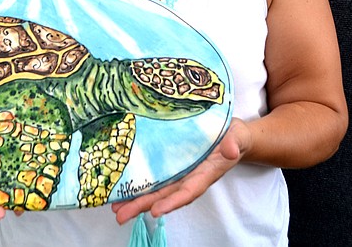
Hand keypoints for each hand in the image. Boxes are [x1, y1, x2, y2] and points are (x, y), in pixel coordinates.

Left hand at [110, 118, 250, 223]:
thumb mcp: (236, 136)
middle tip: (121, 215)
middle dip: (143, 206)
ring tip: (115, 208)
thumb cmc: (233, 137)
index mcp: (205, 174)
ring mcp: (179, 174)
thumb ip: (234, 143)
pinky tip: (120, 191)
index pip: (188, 191)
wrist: (229, 135)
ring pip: (156, 190)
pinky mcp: (170, 166)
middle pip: (165, 196)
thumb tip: (232, 150)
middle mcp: (189, 178)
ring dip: (135, 200)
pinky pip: (153, 178)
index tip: (156, 211)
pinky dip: (137, 186)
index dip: (172, 202)